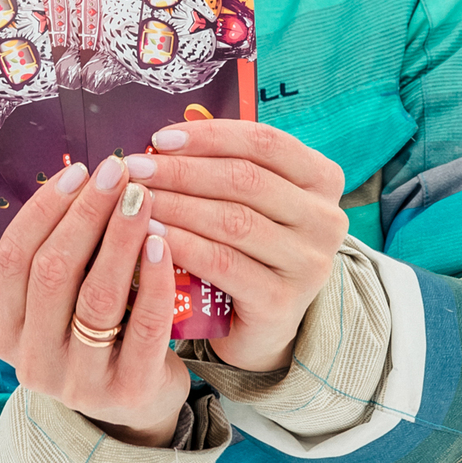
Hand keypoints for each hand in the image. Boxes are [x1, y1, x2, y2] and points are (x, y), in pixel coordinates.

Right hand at [0, 157, 188, 446]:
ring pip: (96, 296)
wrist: (137, 404)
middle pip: (51, 273)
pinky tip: (163, 242)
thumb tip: (83, 178)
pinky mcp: (128, 391)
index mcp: (4, 333)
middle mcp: (32, 362)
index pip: (12, 260)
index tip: (78, 172)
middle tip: (117, 173)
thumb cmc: (96, 333)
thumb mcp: (62, 302)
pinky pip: (145, 325)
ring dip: (119, 237)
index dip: (43, 210)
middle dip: (85, 214)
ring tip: (142, 197)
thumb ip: (62, 254)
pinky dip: (155, 278)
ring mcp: (78, 383)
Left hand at [137, 121, 347, 373]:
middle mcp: (325, 219)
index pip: (264, 142)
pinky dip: (183, 245)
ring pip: (232, 220)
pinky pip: (223, 263)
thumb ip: (221, 168)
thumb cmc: (248, 249)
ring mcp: (308, 263)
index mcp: (321, 180)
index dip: (209, 136)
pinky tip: (152, 235)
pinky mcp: (282, 302)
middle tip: (136, 169)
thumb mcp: (248, 202)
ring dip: (177, 205)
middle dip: (183, 171)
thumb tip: (162, 143)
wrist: (261, 326)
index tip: (160, 138)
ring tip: (137, 200)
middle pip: (245, 180)